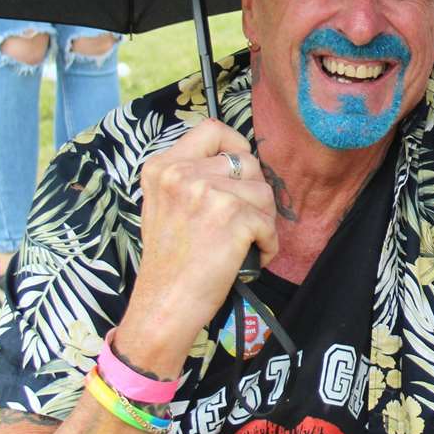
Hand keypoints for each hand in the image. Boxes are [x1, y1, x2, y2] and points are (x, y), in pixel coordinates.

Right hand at [117, 119, 277, 375]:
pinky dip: (268, 244)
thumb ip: (192, 176)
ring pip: (263, 191)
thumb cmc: (170, 262)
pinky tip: (250, 258)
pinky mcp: (233, 216)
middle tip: (244, 221)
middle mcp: (183, 173)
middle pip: (247, 162)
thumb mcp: (163, 204)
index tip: (240, 169)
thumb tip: (239, 161)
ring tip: (245, 243)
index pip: (212, 129)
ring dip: (263, 220)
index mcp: (163, 166)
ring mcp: (208, 192)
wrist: (164, 305)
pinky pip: (269, 223)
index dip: (236, 145)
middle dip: (254, 192)